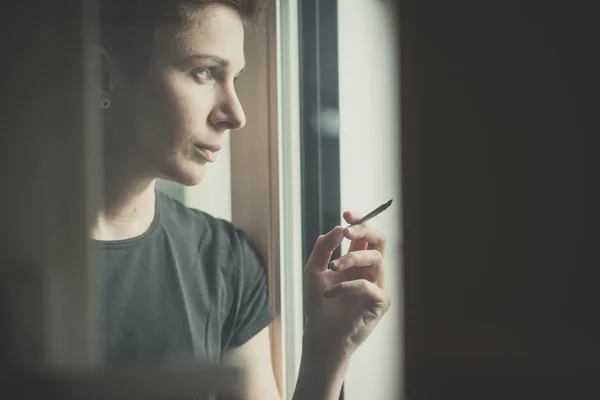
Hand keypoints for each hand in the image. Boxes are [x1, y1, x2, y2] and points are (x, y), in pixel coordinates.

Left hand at [303, 211, 390, 355]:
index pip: (366, 234)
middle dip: (365, 230)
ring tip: (332, 268)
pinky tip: (330, 294)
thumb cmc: (318, 303)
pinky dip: (346, 286)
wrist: (320, 333)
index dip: (360, 221)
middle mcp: (370, 270)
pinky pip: (367, 285)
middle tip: (347, 231)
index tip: (347, 213)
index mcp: (357, 260)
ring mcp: (377, 285)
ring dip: (351, 258)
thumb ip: (323, 248)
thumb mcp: (314, 270)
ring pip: (376, 258)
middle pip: (380, 240)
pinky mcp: (380, 302)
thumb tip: (338, 227)